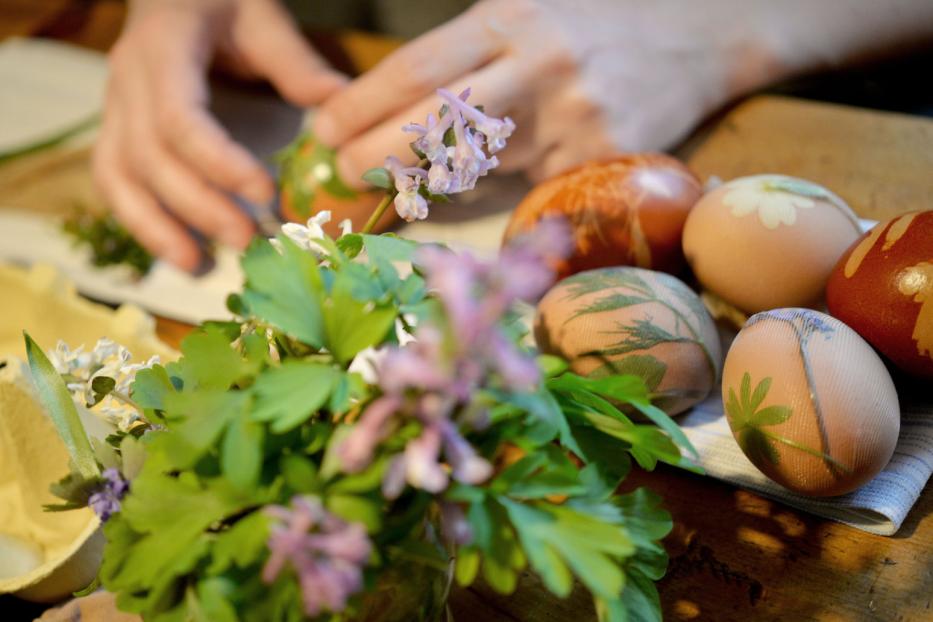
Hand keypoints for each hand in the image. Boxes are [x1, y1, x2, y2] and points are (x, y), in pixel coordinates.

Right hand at [93, 0, 345, 270]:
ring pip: (118, 175)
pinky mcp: (116, 128)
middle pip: (149, 156)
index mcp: (163, 48)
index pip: (180, 118)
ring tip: (198, 265)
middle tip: (246, 239)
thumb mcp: (261, 17)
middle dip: (196, 205)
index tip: (264, 192)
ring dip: (155, 226)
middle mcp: (127, 80)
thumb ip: (297, 64)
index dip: (218, 162)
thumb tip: (345, 109)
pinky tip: (175, 250)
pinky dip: (139, 220)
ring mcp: (114, 106)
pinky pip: (113, 180)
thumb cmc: (221, 1)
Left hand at [312, 0, 791, 188]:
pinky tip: (468, 194)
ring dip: (425, 184)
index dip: (359, 106)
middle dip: (376, 155)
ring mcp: (573, 120)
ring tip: (394, 186)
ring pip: (477, 170)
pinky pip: (526, 191)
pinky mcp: (601, 161)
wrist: (701, 30)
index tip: (323, 130)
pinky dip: (490, 197)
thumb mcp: (523, 1)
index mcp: (508, 18)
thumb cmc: (595, 16)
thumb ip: (462, 46)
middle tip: (344, 171)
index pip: (414, 71)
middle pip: (435, 127)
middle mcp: (538, 68)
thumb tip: (388, 101)